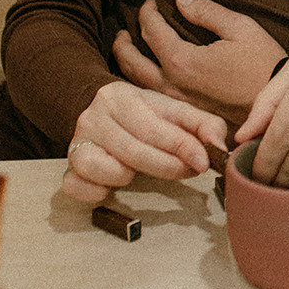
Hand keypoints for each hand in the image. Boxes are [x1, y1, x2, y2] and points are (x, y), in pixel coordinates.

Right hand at [60, 81, 230, 205]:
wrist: (99, 109)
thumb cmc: (143, 115)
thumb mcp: (173, 111)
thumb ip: (201, 124)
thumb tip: (220, 147)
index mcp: (120, 97)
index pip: (152, 126)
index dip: (180, 146)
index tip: (203, 161)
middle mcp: (93, 117)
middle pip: (132, 151)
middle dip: (167, 166)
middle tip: (189, 171)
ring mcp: (77, 142)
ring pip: (104, 169)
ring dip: (127, 176)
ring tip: (139, 169)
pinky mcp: (69, 167)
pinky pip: (76, 186)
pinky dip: (95, 191)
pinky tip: (110, 184)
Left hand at [112, 0, 285, 127]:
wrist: (276, 107)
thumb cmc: (263, 65)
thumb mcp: (240, 28)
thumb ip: (207, 12)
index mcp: (183, 60)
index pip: (152, 31)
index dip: (147, 13)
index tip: (150, 2)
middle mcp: (173, 84)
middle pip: (132, 62)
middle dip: (123, 43)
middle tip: (122, 31)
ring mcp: (177, 103)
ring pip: (137, 85)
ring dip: (125, 66)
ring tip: (125, 53)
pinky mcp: (186, 114)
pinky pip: (152, 98)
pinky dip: (139, 84)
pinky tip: (143, 77)